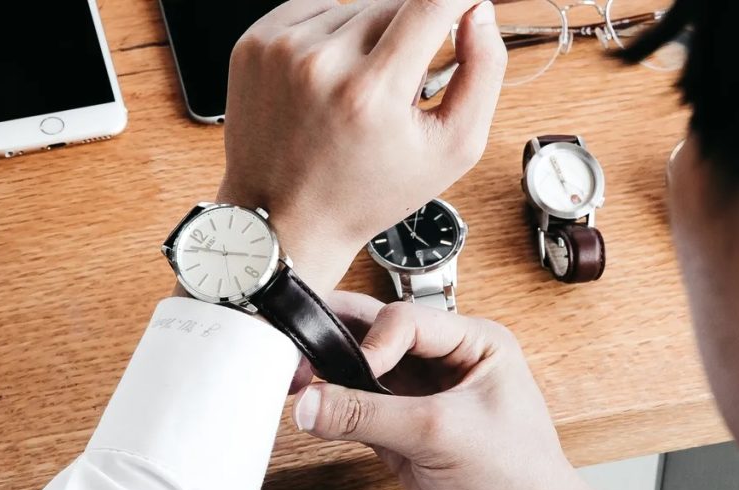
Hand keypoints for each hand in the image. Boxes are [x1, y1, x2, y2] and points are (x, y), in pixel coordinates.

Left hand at [216, 0, 506, 293]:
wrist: (282, 220)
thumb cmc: (367, 194)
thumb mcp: (451, 151)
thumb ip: (483, 73)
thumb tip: (478, 13)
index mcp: (371, 92)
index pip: (432, 3)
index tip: (469, 2)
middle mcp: (320, 62)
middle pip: (395, 5)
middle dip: (413, 35)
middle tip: (401, 88)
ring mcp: (280, 48)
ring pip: (355, 7)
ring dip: (371, 37)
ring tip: (360, 93)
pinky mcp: (256, 41)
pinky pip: (316, 11)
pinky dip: (334, 37)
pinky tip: (331, 80)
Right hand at [291, 292, 602, 489]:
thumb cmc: (519, 473)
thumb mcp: (442, 433)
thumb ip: (371, 416)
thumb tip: (314, 403)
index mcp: (473, 341)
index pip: (408, 320)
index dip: (375, 341)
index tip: (356, 370)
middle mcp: (445, 359)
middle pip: (380, 333)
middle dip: (341, 338)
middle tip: (303, 345)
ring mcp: (421, 393)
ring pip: (364, 368)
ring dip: (333, 372)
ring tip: (300, 375)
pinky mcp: (401, 426)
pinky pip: (358, 407)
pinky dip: (334, 407)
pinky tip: (315, 407)